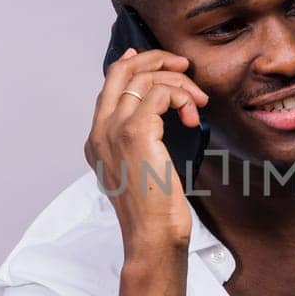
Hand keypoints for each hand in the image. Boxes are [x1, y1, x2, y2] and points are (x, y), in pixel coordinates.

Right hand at [85, 46, 209, 253]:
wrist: (150, 237)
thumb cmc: (153, 211)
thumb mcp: (139, 171)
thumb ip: (139, 143)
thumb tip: (158, 116)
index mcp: (97, 140)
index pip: (108, 86)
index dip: (133, 64)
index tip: (160, 60)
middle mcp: (100, 131)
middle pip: (120, 71)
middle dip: (155, 59)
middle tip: (184, 66)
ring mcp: (115, 130)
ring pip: (144, 78)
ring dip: (178, 82)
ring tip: (197, 102)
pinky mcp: (136, 133)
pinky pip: (160, 93)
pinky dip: (182, 97)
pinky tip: (193, 118)